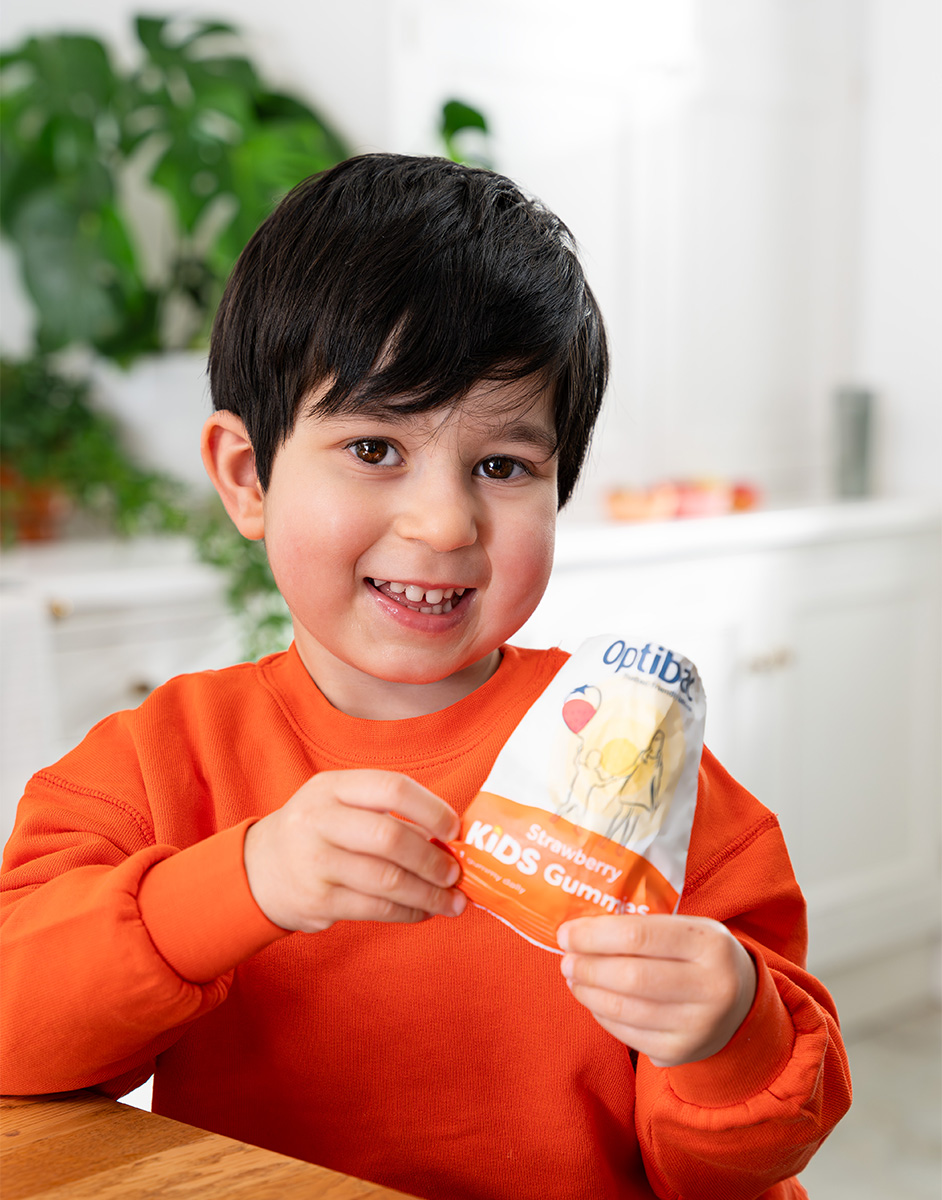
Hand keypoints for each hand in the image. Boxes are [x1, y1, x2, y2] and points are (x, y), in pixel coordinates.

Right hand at [243, 770, 466, 932]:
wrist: (257, 869)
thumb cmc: (317, 831)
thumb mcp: (338, 803)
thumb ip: (384, 811)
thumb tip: (449, 838)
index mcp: (332, 787)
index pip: (392, 788)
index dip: (431, 809)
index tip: (454, 829)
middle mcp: (319, 820)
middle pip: (390, 837)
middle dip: (432, 859)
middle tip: (455, 872)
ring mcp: (316, 862)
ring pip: (387, 879)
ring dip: (428, 893)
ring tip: (452, 900)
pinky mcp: (318, 901)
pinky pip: (375, 908)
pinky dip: (409, 911)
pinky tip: (424, 911)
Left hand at [558, 914, 756, 1066]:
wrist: (740, 1005)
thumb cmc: (699, 956)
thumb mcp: (687, 929)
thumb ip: (643, 927)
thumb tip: (580, 933)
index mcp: (709, 943)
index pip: (638, 936)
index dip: (593, 936)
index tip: (566, 933)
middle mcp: (711, 986)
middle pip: (630, 977)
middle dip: (587, 967)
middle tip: (566, 959)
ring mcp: (698, 1025)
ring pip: (625, 1009)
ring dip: (588, 992)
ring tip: (573, 978)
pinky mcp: (681, 1052)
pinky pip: (627, 1034)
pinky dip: (602, 1015)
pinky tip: (594, 999)